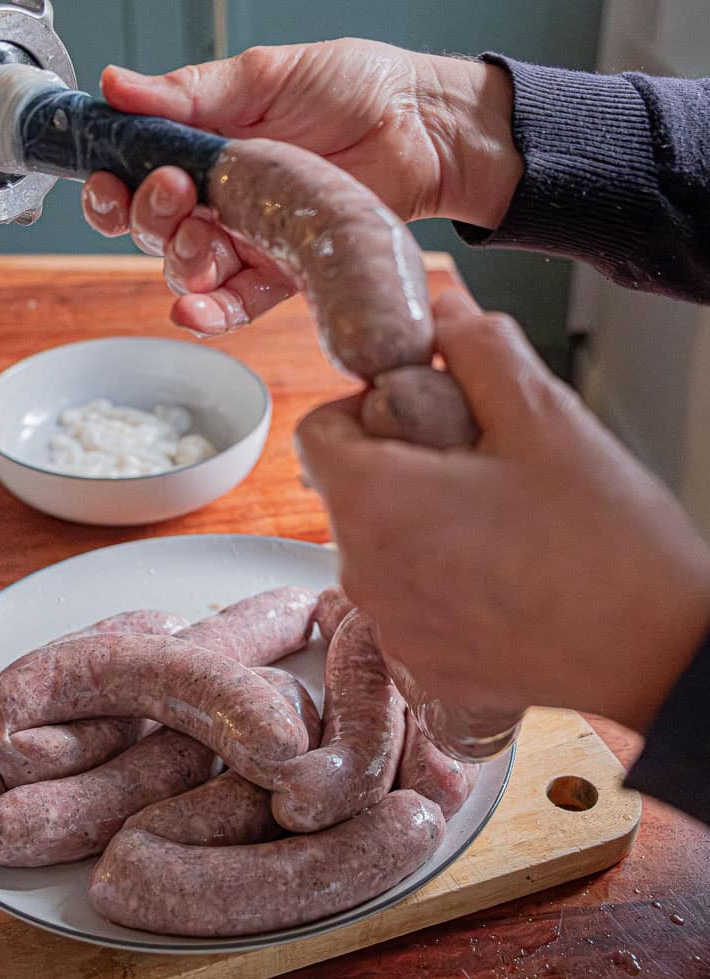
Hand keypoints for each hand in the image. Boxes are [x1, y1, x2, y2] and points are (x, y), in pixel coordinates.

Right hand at [81, 39, 520, 334]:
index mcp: (204, 149)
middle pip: (154, 232)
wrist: (422, 126)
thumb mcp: (264, 76)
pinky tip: (192, 310)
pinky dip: (210, 313)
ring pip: (189, 270)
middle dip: (150, 218)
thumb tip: (117, 85)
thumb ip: (191, 92)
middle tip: (176, 189)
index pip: (135, 180)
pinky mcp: (285, 273)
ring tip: (205, 237)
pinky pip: (237, 304)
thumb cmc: (355, 89)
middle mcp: (220, 200)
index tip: (110, 177)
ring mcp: (251, 240)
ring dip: (180, 261)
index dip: (112, 189)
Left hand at [296, 292, 709, 733]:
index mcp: (374, 503)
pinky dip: (439, 581)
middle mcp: (363, 574)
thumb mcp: (544, 413)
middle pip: (349, 489)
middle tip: (480, 466)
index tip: (427, 412)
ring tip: (501, 524)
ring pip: (379, 546)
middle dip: (400, 465)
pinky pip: (408, 601)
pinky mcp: (423, 667)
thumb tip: (442, 311)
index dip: (369, 407)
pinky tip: (505, 577)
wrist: (659, 650)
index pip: (318, 430)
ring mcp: (391, 629)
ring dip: (420, 524)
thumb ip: (477, 346)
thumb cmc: (605, 539)